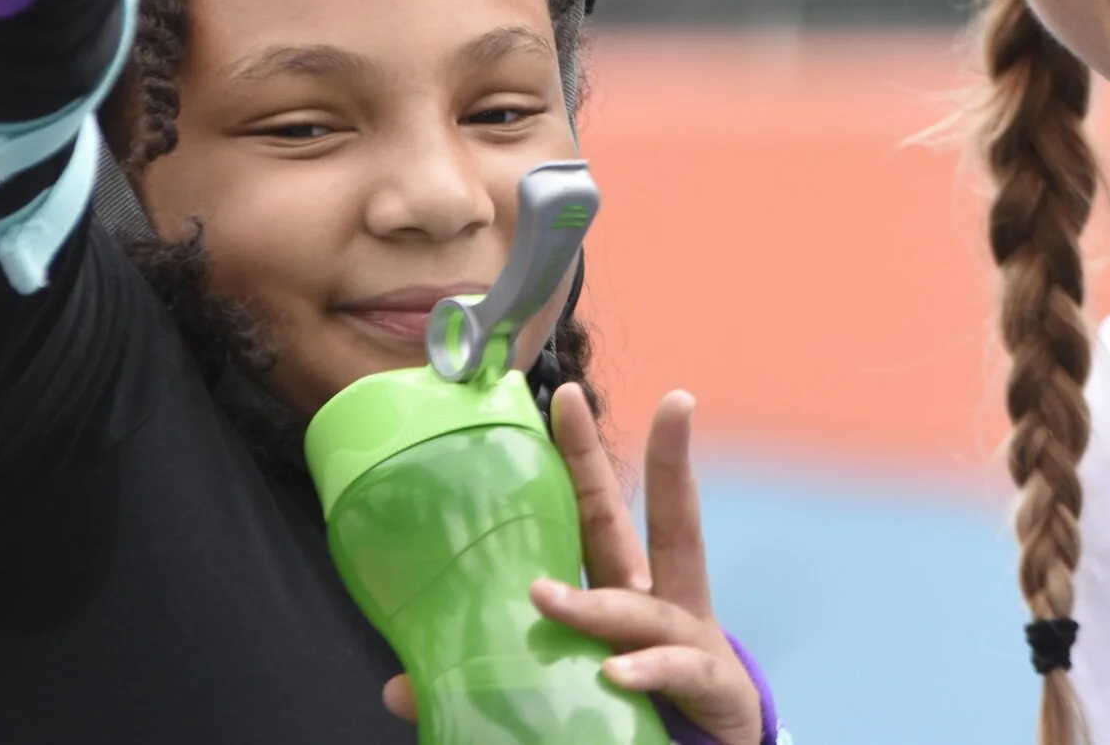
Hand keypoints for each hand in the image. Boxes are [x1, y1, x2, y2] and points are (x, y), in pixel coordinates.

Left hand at [381, 388, 762, 744]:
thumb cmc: (633, 714)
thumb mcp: (561, 690)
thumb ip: (490, 681)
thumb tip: (397, 688)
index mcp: (627, 593)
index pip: (599, 515)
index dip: (583, 457)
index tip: (563, 396)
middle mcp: (665, 605)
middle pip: (656, 525)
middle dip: (664, 461)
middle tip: (662, 401)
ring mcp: (692, 644)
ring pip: (642, 612)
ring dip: (591, 605)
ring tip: (542, 599)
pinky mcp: (712, 690)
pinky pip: (676, 673)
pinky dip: (646, 671)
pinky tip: (616, 672)